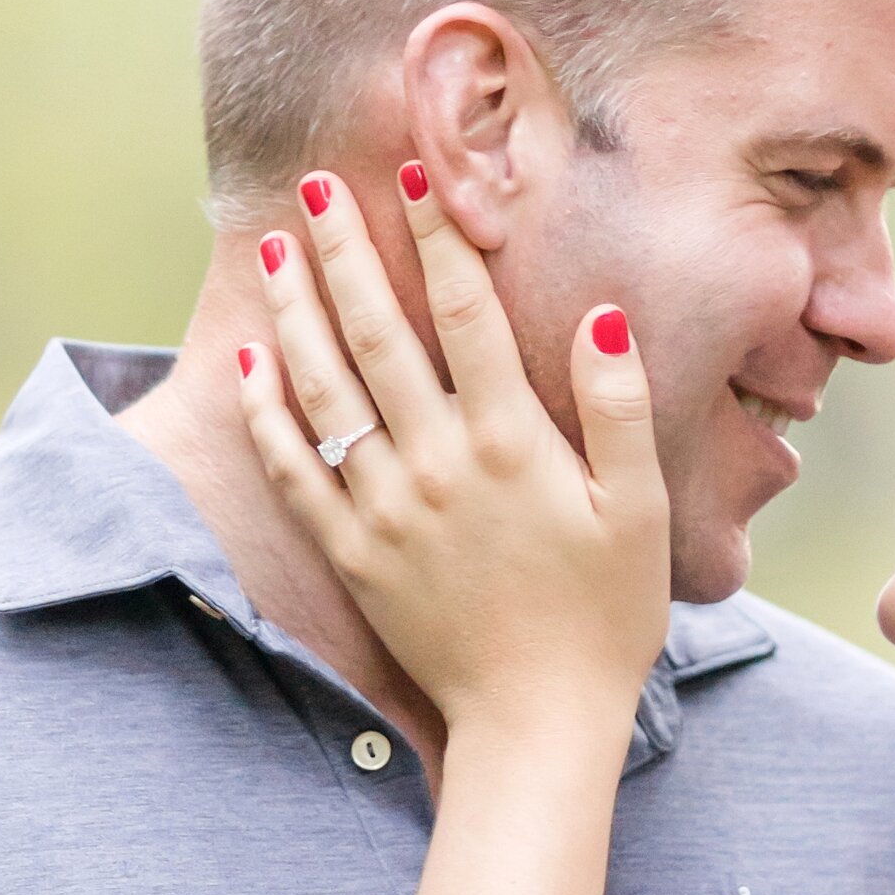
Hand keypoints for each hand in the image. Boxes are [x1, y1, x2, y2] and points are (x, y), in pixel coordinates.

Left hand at [239, 166, 670, 739]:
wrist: (538, 721)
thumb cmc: (606, 616)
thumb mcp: (643, 510)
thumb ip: (618, 407)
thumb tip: (599, 314)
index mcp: (512, 444)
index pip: (466, 313)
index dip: (441, 236)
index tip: (420, 173)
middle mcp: (437, 464)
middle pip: (379, 332)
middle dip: (347, 249)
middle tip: (318, 186)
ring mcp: (385, 508)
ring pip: (325, 387)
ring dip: (295, 309)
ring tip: (274, 248)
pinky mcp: (353, 552)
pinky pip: (294, 468)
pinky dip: (266, 409)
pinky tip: (251, 359)